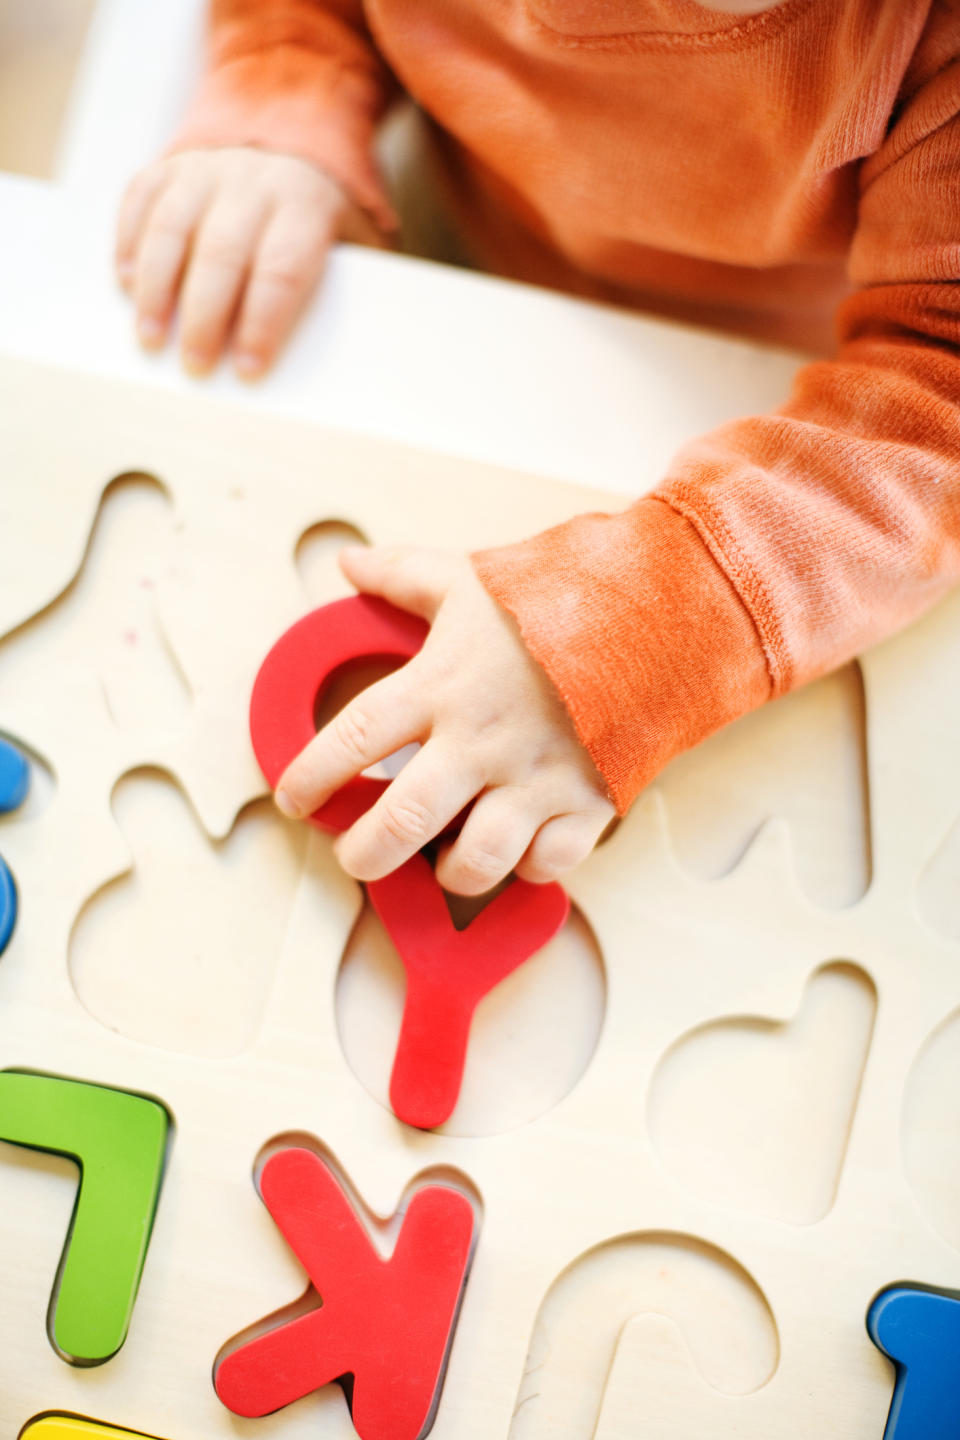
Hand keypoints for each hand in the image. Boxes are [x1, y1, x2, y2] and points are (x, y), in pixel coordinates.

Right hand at [116, 147, 387, 377]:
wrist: (288, 139)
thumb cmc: (319, 220)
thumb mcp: (353, 242)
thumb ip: (342, 286)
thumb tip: (320, 357)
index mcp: (306, 204)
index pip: (282, 269)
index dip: (263, 323)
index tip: (249, 369)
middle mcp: (254, 180)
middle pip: (222, 252)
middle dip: (205, 316)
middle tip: (196, 365)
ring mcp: (207, 168)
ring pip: (172, 228)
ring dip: (156, 288)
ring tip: (151, 338)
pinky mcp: (170, 166)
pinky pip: (140, 201)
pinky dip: (128, 244)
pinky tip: (125, 286)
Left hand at [275, 546, 615, 894]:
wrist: (664, 611)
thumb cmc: (560, 595)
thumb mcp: (472, 578)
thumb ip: (403, 576)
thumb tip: (347, 563)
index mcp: (441, 684)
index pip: (352, 740)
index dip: (310, 778)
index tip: (294, 798)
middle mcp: (480, 740)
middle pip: (401, 823)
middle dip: (362, 853)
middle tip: (353, 855)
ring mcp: (536, 778)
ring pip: (474, 862)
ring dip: (447, 874)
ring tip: (437, 862)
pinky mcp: (588, 801)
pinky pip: (545, 864)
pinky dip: (524, 868)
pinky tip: (513, 851)